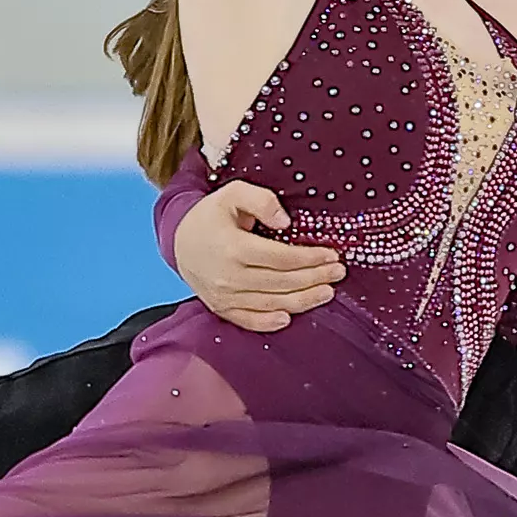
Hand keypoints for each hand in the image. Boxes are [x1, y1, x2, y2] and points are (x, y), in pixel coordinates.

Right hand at [174, 181, 345, 333]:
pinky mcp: (220, 308)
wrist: (178, 241)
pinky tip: (289, 317)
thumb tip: (286, 222)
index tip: (333, 255)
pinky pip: (248, 320)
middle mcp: (229, 276)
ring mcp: (224, 296)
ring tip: (327, 292)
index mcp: (234, 248)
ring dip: (303, 300)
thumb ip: (260, 200)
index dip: (311, 258)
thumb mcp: (232, 194)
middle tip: (338, 273)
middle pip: (282, 282)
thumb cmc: (210, 216)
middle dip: (315, 278)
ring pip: (272, 303)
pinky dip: (269, 322)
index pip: (282, 258)